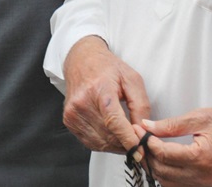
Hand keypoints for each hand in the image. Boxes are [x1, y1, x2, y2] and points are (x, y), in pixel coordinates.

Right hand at [61, 35, 150, 153]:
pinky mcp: (68, 121)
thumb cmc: (108, 68)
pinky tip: (112, 135)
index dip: (128, 139)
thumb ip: (140, 106)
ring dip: (116, 146)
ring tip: (126, 139)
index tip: (140, 151)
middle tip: (138, 144)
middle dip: (126, 144)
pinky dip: (104, 143)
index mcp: (100, 90)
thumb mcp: (132, 80)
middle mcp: (82, 102)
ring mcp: (73, 113)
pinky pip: (90, 142)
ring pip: (100, 142)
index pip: (114, 122)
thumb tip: (142, 131)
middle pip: (108, 135)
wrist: (81, 61)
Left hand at [138, 102, 211, 186]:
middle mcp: (204, 176)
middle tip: (139, 138)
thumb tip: (146, 126)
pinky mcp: (207, 185)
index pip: (163, 154)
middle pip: (162, 171)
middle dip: (147, 154)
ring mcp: (206, 184)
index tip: (138, 130)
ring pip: (167, 182)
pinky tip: (163, 160)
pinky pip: (179, 185)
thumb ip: (170, 125)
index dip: (146, 141)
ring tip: (149, 148)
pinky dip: (167, 175)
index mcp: (202, 157)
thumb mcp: (198, 117)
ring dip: (155, 166)